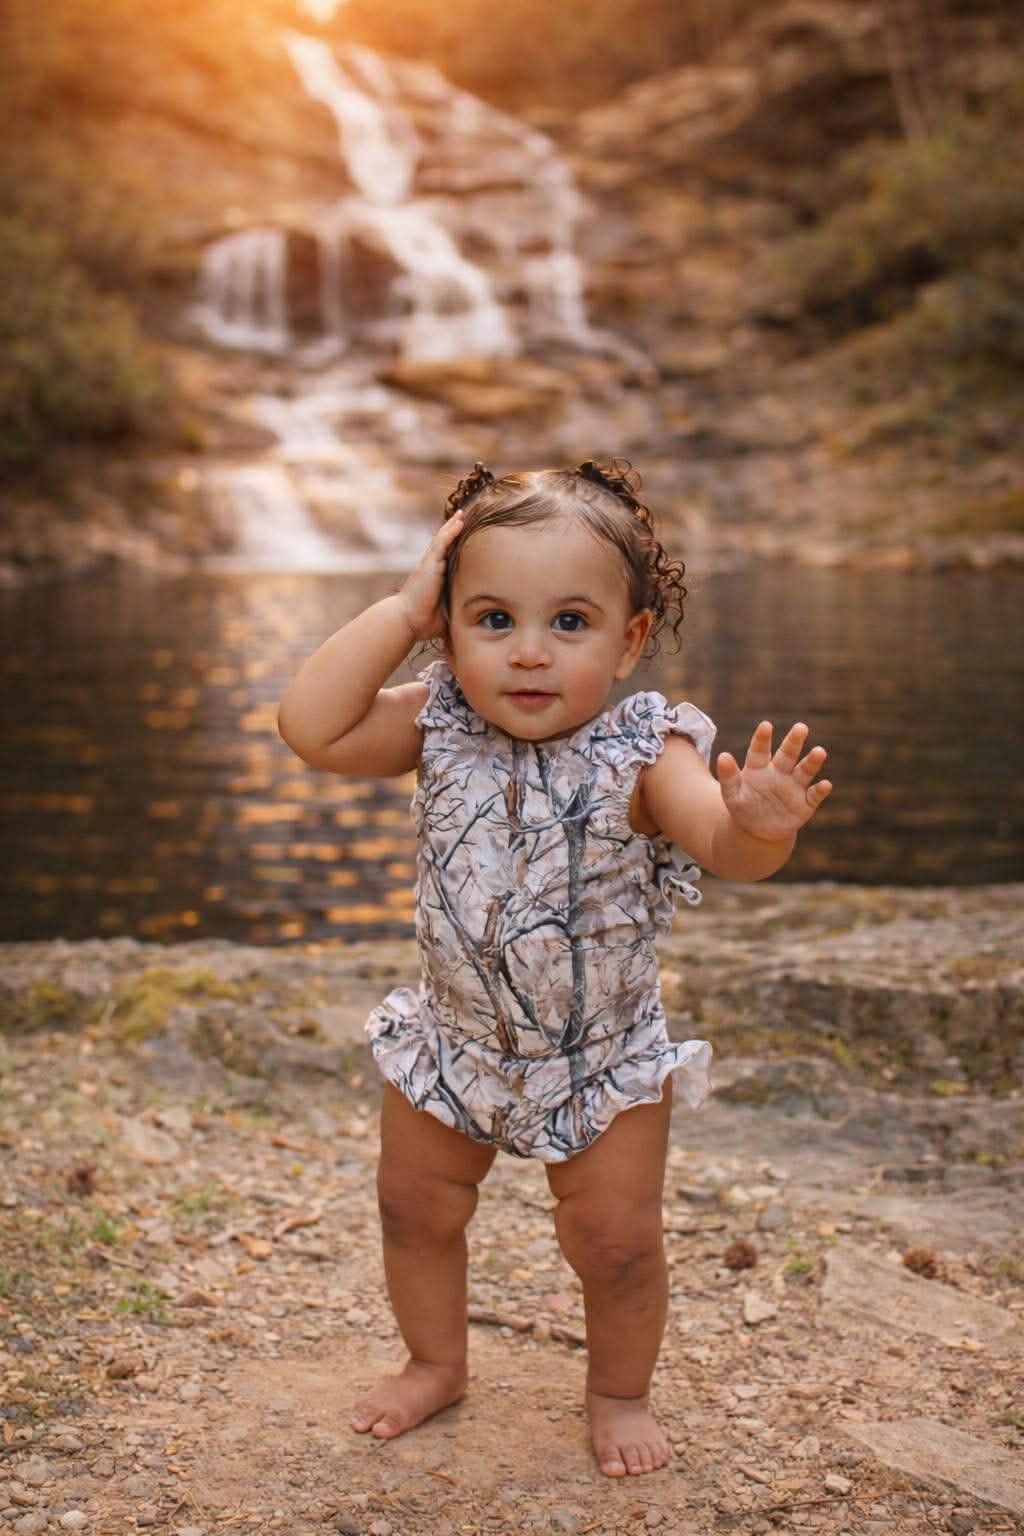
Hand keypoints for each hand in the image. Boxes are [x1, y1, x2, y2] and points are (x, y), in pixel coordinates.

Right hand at [396, 512, 463, 640]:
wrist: (408, 621)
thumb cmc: (425, 622)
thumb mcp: (449, 615)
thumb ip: (460, 615)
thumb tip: (475, 627)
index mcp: (438, 578)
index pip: (450, 557)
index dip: (458, 545)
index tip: (468, 537)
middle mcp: (433, 568)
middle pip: (446, 545)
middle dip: (455, 531)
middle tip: (465, 517)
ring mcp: (430, 564)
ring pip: (443, 540)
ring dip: (453, 526)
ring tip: (463, 514)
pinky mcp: (429, 564)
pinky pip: (441, 544)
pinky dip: (450, 532)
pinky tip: (459, 522)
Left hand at [717, 721, 831, 842]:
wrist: (758, 831)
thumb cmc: (744, 807)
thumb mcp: (732, 794)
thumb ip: (728, 776)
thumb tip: (723, 756)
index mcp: (759, 768)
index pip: (760, 751)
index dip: (762, 738)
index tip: (766, 725)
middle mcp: (779, 773)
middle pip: (787, 755)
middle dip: (794, 742)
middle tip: (801, 727)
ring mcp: (794, 787)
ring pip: (804, 771)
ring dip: (812, 762)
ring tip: (819, 751)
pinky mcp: (805, 804)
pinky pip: (814, 795)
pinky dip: (820, 790)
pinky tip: (826, 784)